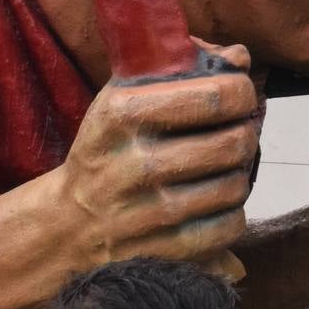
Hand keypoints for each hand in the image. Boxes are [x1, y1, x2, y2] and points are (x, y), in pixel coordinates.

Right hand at [45, 41, 260, 271]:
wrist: (63, 225)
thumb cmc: (108, 150)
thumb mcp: (125, 99)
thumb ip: (180, 69)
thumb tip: (238, 57)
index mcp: (123, 115)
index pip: (217, 96)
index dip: (241, 93)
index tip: (238, 96)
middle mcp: (134, 164)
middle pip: (234, 142)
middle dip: (245, 135)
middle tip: (235, 134)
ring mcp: (146, 212)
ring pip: (236, 185)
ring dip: (238, 175)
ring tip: (219, 169)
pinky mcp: (161, 251)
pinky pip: (228, 227)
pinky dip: (231, 214)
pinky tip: (211, 204)